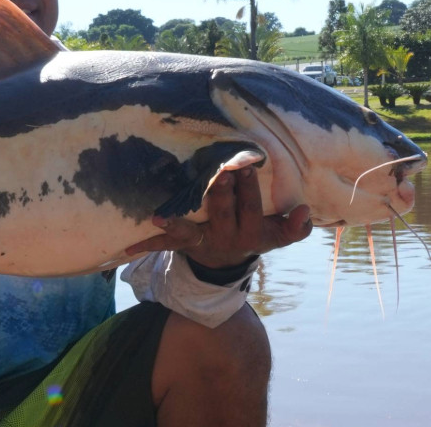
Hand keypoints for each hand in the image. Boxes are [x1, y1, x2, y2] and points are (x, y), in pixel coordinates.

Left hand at [127, 168, 313, 268]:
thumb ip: (296, 227)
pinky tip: (126, 248)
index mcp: (251, 233)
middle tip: (222, 170)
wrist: (228, 261)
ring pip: (190, 232)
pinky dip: (147, 244)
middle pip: (223, 213)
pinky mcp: (183, 244)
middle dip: (222, 192)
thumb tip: (303, 210)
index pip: (252, 209)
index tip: (248, 168)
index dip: (250, 190)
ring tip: (161, 216)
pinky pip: (164, 245)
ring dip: (177, 223)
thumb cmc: (257, 234)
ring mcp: (202, 241)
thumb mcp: (279, 236)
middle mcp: (226, 237)